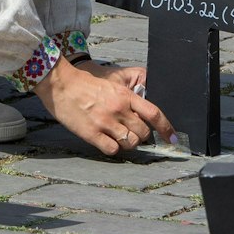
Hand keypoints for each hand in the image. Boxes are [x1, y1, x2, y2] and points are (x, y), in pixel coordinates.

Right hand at [35, 58, 173, 156]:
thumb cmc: (85, 84)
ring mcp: (105, 122)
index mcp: (125, 95)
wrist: (60, 84)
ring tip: (117, 136)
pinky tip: (105, 140)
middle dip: (141, 136)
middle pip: (143, 132)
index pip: (154, 114)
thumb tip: (140, 115)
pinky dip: (113, 148)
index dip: (166, 128)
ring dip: (127, 143)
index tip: (172, 139)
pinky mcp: (91, 133)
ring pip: (130, 143)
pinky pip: (112, 149)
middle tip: (131, 132)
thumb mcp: (112, 86)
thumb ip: (127, 99)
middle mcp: (119, 109)